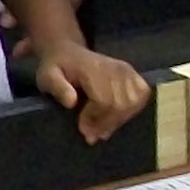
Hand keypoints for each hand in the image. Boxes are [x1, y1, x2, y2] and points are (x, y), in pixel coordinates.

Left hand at [34, 42, 151, 143]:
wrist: (68, 53)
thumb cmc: (56, 68)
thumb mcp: (47, 77)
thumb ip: (57, 88)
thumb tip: (71, 102)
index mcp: (93, 69)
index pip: (104, 100)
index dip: (95, 119)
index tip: (83, 130)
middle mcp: (115, 68)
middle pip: (121, 104)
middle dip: (106, 124)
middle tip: (91, 136)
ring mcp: (127, 70)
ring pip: (133, 102)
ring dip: (118, 120)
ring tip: (101, 129)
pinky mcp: (133, 74)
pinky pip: (141, 95)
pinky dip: (131, 110)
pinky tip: (116, 118)